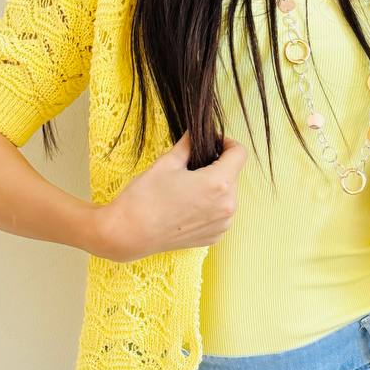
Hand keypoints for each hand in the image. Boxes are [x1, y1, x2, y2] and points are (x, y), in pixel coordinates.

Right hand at [95, 132, 247, 262]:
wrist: (129, 233)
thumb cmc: (145, 197)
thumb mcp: (167, 162)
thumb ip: (188, 145)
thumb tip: (196, 133)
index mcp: (218, 183)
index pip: (239, 153)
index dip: (227, 143)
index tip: (213, 143)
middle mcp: (227, 206)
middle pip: (233, 175)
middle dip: (218, 166)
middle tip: (192, 165)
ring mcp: (222, 224)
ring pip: (228, 195)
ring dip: (215, 187)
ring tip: (188, 187)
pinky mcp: (214, 237)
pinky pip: (220, 214)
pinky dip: (210, 206)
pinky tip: (188, 205)